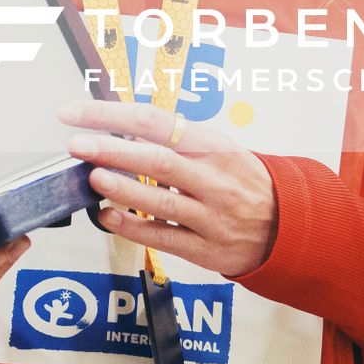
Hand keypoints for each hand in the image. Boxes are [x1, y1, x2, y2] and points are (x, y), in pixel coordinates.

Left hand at [61, 99, 277, 277]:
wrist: (288, 226)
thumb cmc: (243, 182)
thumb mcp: (218, 149)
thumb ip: (172, 141)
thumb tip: (115, 129)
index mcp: (212, 146)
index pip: (155, 121)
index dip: (112, 115)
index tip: (75, 113)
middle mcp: (213, 179)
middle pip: (158, 159)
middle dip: (113, 150)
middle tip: (78, 144)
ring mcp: (211, 216)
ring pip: (162, 201)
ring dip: (124, 189)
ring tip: (92, 178)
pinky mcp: (206, 249)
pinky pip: (165, 238)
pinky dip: (133, 228)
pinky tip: (108, 217)